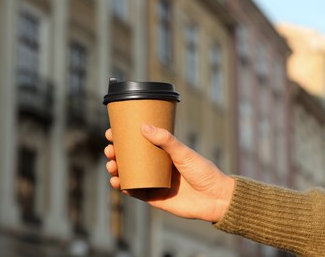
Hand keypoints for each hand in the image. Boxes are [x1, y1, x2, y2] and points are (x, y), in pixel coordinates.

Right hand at [104, 124, 233, 221]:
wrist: (215, 198)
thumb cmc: (203, 171)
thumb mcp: (184, 153)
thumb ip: (166, 140)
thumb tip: (144, 126)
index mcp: (162, 153)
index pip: (139, 143)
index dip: (124, 138)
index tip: (112, 132)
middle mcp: (156, 166)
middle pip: (130, 158)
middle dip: (116, 153)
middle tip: (110, 149)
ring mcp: (153, 182)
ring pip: (129, 174)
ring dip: (116, 169)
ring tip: (111, 164)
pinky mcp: (154, 197)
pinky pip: (135, 191)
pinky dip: (124, 187)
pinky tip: (117, 182)